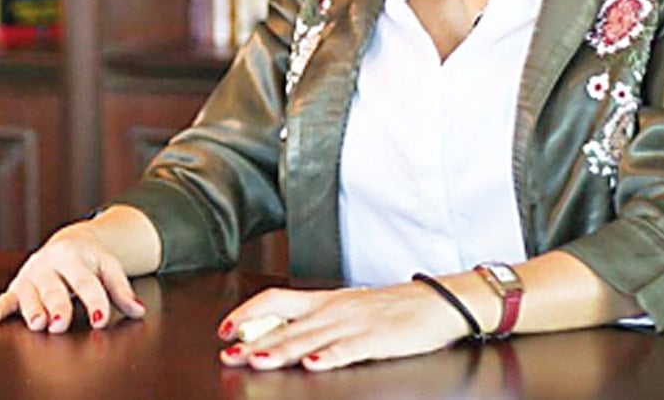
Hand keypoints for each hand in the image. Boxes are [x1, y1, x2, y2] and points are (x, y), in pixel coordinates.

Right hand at [0, 219, 145, 333]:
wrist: (69, 242)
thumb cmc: (90, 260)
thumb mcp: (108, 267)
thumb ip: (121, 290)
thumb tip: (138, 311)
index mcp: (75, 255)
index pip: (87, 281)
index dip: (95, 300)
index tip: (100, 319)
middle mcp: (50, 263)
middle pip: (55, 288)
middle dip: (58, 306)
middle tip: (60, 323)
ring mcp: (33, 274)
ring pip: (31, 294)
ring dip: (32, 310)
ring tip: (37, 323)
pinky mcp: (19, 285)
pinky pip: (8, 297)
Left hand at [217, 281, 472, 370]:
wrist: (438, 302)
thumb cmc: (396, 308)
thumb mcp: (350, 309)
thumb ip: (318, 320)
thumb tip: (283, 333)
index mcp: (326, 301)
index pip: (276, 300)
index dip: (248, 314)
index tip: (225, 329)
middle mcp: (334, 309)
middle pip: (286, 324)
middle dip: (253, 340)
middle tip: (228, 353)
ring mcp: (355, 323)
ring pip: (310, 338)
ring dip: (281, 350)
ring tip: (257, 359)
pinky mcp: (377, 339)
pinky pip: (348, 349)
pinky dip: (329, 357)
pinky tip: (313, 365)